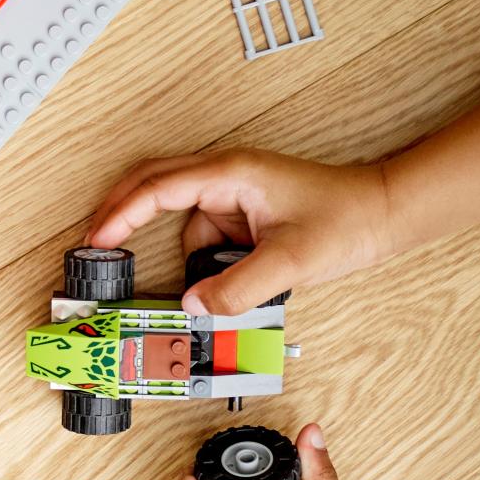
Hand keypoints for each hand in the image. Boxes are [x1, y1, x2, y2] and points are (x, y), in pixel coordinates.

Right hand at [85, 150, 392, 315]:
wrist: (383, 212)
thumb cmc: (345, 219)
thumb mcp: (290, 262)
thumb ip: (237, 288)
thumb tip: (194, 306)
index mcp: (231, 174)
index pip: (159, 187)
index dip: (122, 213)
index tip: (96, 238)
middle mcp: (227, 177)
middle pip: (156, 186)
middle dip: (124, 214)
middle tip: (96, 245)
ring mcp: (235, 195)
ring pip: (185, 221)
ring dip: (182, 255)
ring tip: (194, 289)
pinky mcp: (245, 214)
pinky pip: (208, 237)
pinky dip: (205, 261)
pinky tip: (218, 284)